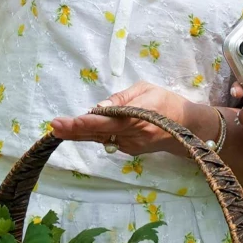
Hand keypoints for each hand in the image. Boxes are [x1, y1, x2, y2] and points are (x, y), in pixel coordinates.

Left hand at [50, 82, 204, 155]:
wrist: (189, 128)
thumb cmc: (167, 102)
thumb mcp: (146, 90)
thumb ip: (121, 100)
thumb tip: (97, 108)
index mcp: (137, 118)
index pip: (105, 122)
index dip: (83, 123)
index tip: (63, 123)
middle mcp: (132, 136)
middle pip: (98, 134)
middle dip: (74, 130)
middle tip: (54, 125)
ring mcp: (131, 147)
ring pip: (101, 139)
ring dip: (81, 133)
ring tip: (62, 127)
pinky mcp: (130, 151)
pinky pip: (109, 140)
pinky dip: (97, 133)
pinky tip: (87, 127)